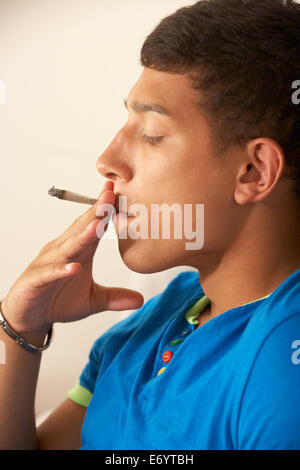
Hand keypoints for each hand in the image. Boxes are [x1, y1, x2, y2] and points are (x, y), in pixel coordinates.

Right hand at [1, 181, 143, 335]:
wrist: (29, 315)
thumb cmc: (59, 301)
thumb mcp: (92, 300)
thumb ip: (114, 298)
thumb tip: (141, 300)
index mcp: (79, 251)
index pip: (94, 226)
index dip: (106, 210)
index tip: (119, 193)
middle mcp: (63, 252)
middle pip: (81, 229)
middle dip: (96, 212)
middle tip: (110, 194)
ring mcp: (48, 264)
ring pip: (66, 247)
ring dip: (81, 236)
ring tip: (96, 227)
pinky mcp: (35, 280)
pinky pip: (49, 273)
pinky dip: (61, 270)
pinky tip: (74, 268)